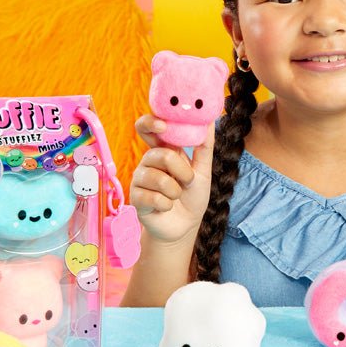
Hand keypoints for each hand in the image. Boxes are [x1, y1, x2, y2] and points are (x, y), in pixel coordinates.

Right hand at [129, 116, 214, 245]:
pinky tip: (166, 207)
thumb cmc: (192, 197)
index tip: (163, 125)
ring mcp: (139, 179)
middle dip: (181, 171)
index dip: (151, 122)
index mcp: (163, 150)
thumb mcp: (203, 171)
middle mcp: (148, 162)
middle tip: (187, 181)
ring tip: (176, 196)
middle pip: (161, 154)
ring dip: (176, 191)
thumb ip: (204, 146)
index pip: (149, 128)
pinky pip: (154, 198)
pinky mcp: (135, 198)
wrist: (184, 226)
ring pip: (158, 178)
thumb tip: (209, 120)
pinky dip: (167, 204)